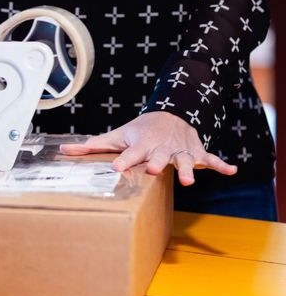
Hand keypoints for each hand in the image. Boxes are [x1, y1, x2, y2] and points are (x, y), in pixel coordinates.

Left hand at [59, 111, 237, 185]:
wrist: (170, 115)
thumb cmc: (139, 131)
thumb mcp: (117, 136)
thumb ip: (92, 146)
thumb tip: (62, 149)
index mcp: (140, 145)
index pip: (129, 154)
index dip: (123, 161)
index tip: (116, 169)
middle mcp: (160, 148)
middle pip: (158, 157)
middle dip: (156, 163)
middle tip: (153, 170)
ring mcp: (179, 150)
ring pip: (184, 159)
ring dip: (187, 168)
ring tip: (189, 180)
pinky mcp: (195, 151)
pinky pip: (210, 158)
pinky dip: (220, 164)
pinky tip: (232, 171)